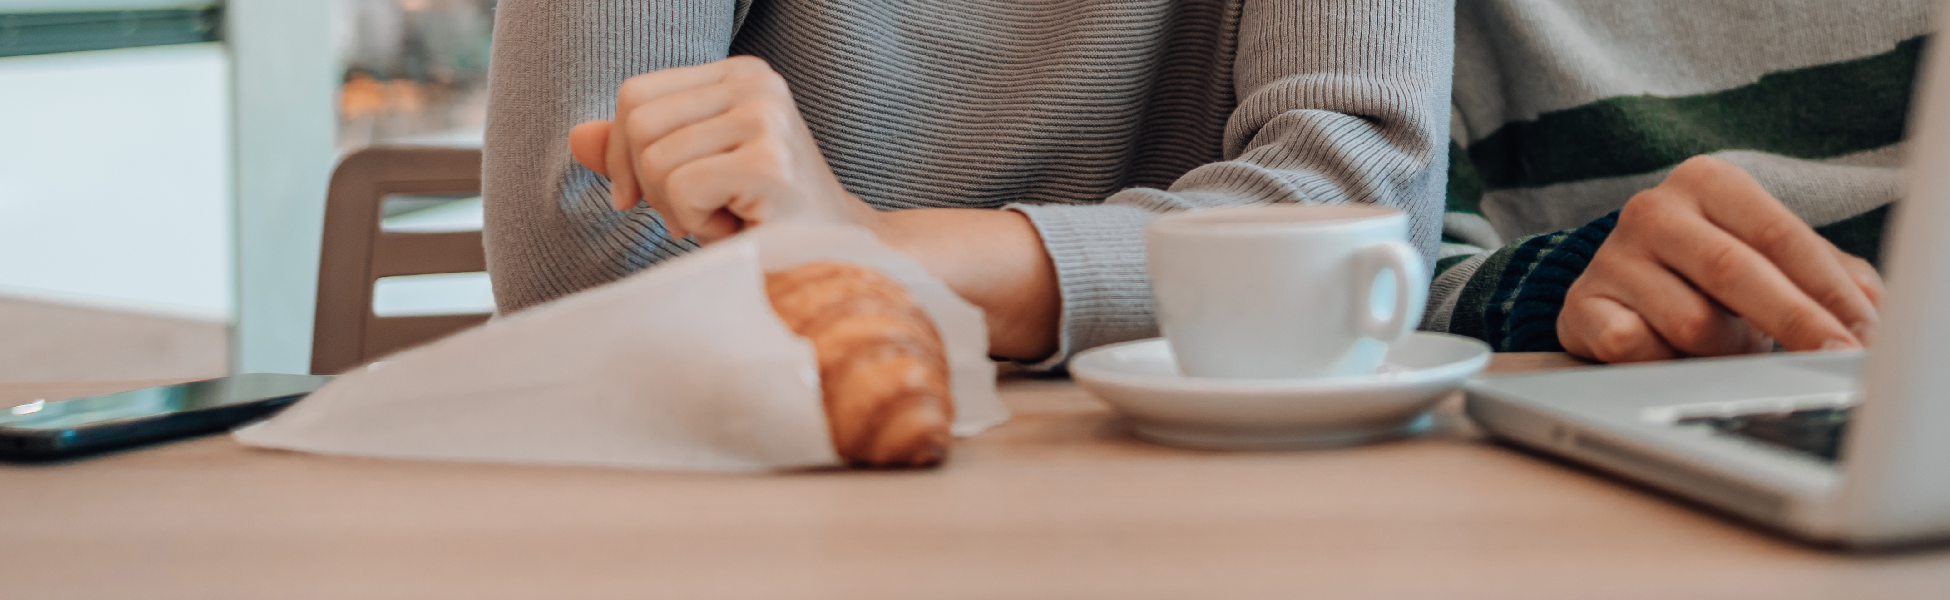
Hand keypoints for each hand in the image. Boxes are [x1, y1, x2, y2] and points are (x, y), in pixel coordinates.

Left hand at [567, 55, 877, 242]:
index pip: (636, 94)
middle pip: (637, 122)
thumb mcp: (693, 175)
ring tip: (726, 219)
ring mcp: (767, 119)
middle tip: (698, 212)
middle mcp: (757, 83)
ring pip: (654, 159)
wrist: (838, 261)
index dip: (623, 153)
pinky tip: (737, 229)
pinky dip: (696, 223)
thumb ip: (638, 152)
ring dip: (678, 208)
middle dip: (649, 183)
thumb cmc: (762, 221)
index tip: (651, 198)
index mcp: (740, 74)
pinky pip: (678, 189)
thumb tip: (576, 138)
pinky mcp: (770, 163)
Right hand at [1557, 156, 1883, 362]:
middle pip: (1735, 272)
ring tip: (1726, 348)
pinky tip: (1672, 357)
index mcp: (1707, 182)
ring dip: (1723, 350)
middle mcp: (1652, 210)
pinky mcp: (1580, 306)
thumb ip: (1831, 276)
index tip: (1866, 333)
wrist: (1622, 293)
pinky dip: (1666, 364)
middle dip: (1796, 322)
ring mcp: (1611, 258)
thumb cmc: (1713, 276)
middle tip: (1835, 359)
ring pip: (1690, 323)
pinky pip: (1637, 348)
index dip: (1828, 289)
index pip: (1779, 234)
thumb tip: (1876, 314)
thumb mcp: (1773, 259)